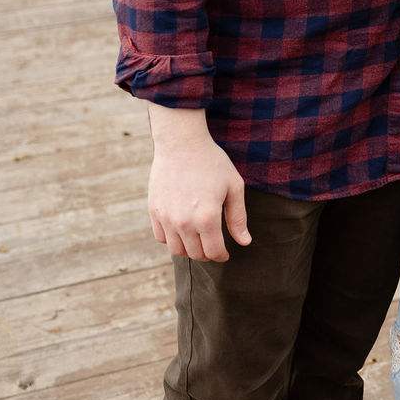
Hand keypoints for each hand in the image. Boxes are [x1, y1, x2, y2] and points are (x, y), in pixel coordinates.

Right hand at [147, 105, 249, 261]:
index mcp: (207, 218)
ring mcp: (166, 218)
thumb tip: (244, 242)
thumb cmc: (212, 162)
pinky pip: (161, 237)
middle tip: (213, 245)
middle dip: (207, 254)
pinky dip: (171, 239)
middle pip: (196, 254)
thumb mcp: (234, 186)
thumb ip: (238, 218)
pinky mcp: (154, 211)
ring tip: (197, 240)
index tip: (225, 253)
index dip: (222, 256)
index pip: (214, 252)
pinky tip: (182, 229)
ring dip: (189, 249)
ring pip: (177, 250)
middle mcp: (184, 222)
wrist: (181, 143)